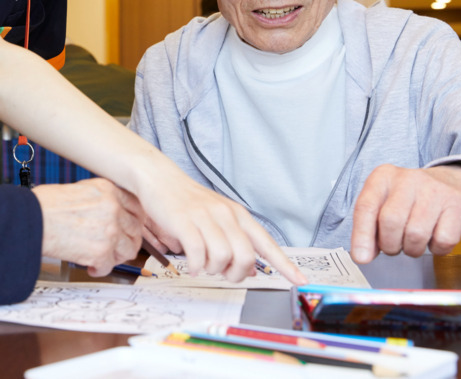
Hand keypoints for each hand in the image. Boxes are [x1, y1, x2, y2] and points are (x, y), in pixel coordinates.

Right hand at [33, 178, 143, 276]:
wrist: (32, 219)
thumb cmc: (46, 205)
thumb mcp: (79, 189)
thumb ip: (101, 200)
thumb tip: (110, 214)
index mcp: (108, 190)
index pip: (136, 206)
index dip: (134, 220)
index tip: (130, 227)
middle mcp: (113, 208)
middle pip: (135, 230)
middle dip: (126, 240)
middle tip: (116, 246)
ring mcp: (110, 231)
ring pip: (129, 249)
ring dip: (116, 256)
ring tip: (103, 257)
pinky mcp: (101, 252)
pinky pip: (110, 266)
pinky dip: (100, 269)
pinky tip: (91, 266)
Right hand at [138, 172, 305, 284]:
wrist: (159, 178)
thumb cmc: (187, 201)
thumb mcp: (216, 218)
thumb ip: (235, 241)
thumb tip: (250, 270)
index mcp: (238, 214)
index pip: (267, 244)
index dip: (285, 265)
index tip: (301, 281)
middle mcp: (226, 215)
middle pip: (245, 257)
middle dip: (235, 274)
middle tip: (221, 273)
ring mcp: (205, 217)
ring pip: (223, 257)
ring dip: (212, 269)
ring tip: (203, 265)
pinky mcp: (185, 222)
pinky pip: (198, 254)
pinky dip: (196, 266)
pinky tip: (191, 266)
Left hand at [351, 163, 460, 262]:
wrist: (451, 182)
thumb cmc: (410, 200)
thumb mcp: (383, 204)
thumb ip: (369, 228)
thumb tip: (362, 256)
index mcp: (382, 177)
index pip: (366, 207)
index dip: (362, 235)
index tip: (361, 258)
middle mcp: (407, 179)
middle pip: (390, 222)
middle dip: (390, 245)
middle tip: (395, 245)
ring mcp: (434, 190)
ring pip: (416, 234)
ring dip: (412, 248)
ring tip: (414, 241)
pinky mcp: (457, 204)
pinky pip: (443, 240)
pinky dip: (436, 249)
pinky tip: (434, 237)